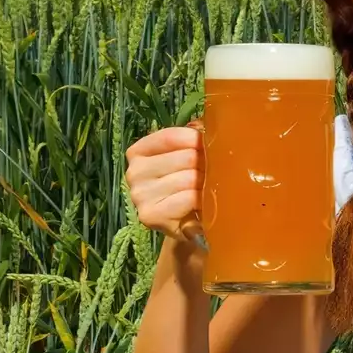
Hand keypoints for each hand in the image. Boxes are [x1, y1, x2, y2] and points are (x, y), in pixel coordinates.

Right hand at [125, 123, 207, 247]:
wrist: (185, 226)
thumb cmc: (186, 187)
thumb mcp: (185, 158)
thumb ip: (192, 140)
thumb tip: (210, 125)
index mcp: (138, 152)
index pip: (171, 136)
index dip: (197, 140)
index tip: (214, 147)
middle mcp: (134, 172)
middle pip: (184, 157)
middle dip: (206, 164)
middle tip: (218, 173)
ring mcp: (140, 195)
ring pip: (188, 178)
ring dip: (207, 183)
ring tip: (212, 189)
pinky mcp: (151, 215)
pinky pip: (187, 198)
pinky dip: (201, 200)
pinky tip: (204, 205)